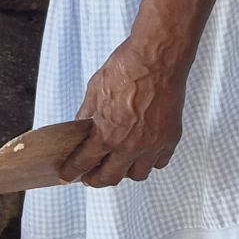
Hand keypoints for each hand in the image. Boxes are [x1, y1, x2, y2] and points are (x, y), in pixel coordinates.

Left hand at [59, 38, 186, 187]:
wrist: (157, 59)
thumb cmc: (125, 69)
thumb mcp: (95, 91)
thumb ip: (87, 115)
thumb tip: (81, 130)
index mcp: (107, 134)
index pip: (85, 162)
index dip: (73, 171)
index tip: (67, 174)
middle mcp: (130, 146)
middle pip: (111, 178)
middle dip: (96, 179)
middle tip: (89, 176)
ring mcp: (153, 145)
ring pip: (137, 174)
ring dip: (124, 171)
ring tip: (117, 162)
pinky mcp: (170, 139)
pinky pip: (159, 162)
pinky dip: (149, 160)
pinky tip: (141, 151)